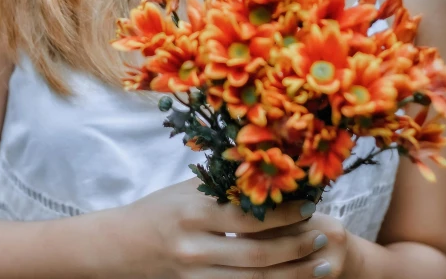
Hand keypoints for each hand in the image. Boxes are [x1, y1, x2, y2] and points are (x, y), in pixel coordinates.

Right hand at [122, 177, 342, 277]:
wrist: (120, 247)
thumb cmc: (158, 209)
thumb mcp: (187, 190)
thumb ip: (224, 189)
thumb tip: (268, 176)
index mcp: (193, 211)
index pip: (246, 215)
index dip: (282, 213)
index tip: (310, 204)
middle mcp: (194, 246)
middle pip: (256, 255)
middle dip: (296, 247)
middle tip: (324, 237)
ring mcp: (194, 275)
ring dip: (292, 274)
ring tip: (321, 264)